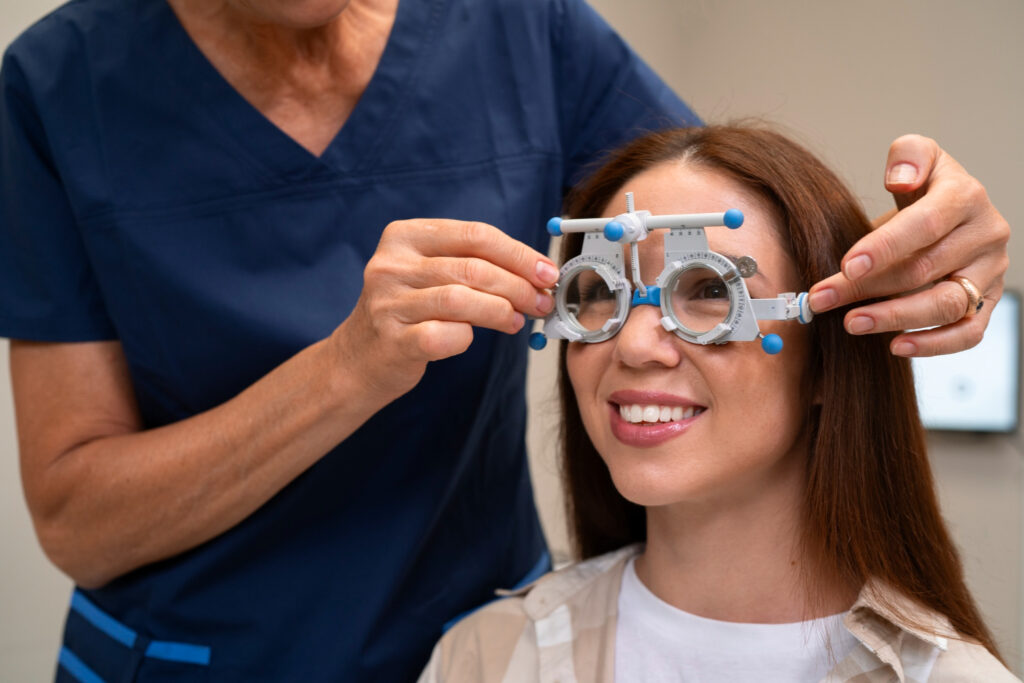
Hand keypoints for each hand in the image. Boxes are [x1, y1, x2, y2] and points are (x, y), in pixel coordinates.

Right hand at [330, 219, 557, 399]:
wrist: (359, 358)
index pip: (475, 235)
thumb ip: (473, 264)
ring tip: (516, 321)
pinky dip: (466, 338)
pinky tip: (469, 339)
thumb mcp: (431, 273)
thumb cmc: (408, 312)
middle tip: (541, 301)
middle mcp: (391, 264)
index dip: (519, 255)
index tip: (547, 273)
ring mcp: (388, 303)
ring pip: (462, 299)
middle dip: (518, 286)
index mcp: (404, 236)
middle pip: (473, 268)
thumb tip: (536, 273)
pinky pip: (445, 336)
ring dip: (501, 311)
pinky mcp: (392, 340)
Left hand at [807, 134, 1008, 355]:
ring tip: (852, 323)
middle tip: (823, 300)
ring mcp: (990, 271)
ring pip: (946, 304)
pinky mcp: (987, 301)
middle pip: (924, 269)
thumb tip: (900, 180)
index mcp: (965, 197)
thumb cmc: (925, 188)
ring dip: (895, 319)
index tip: (845, 266)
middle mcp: (986, 234)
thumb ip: (908, 156)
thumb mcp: (916, 157)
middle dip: (867, 287)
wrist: (952, 212)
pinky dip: (933, 345)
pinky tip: (895, 346)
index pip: (925, 225)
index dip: (884, 247)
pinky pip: (969, 333)